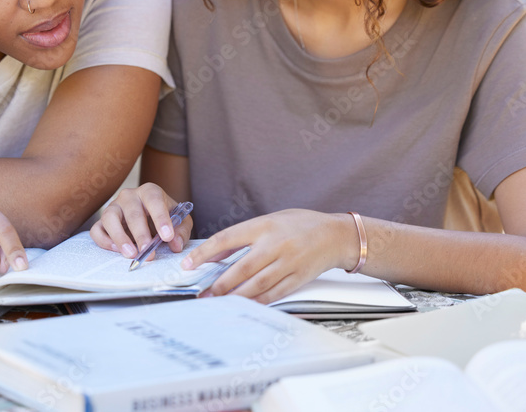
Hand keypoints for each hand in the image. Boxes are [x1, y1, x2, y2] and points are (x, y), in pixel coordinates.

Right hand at [90, 183, 192, 259]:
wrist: (151, 218)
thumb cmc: (165, 218)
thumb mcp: (180, 222)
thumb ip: (181, 231)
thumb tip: (176, 244)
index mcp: (149, 192)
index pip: (154, 200)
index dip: (161, 218)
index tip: (168, 236)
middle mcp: (129, 196)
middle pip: (132, 212)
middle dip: (141, 234)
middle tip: (148, 252)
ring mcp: (113, 207)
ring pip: (109, 217)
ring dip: (120, 237)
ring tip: (131, 253)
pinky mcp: (102, 222)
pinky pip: (96, 230)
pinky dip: (104, 240)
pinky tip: (116, 250)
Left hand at [182, 209, 351, 303]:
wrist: (336, 235)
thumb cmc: (300, 225)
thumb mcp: (269, 220)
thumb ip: (242, 236)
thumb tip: (214, 256)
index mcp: (264, 225)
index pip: (227, 239)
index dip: (205, 253)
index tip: (189, 264)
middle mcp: (275, 245)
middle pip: (240, 268)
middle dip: (218, 284)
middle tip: (203, 294)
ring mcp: (288, 263)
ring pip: (256, 285)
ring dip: (234, 297)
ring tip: (218, 303)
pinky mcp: (298, 279)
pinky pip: (273, 294)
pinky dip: (256, 302)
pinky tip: (243, 305)